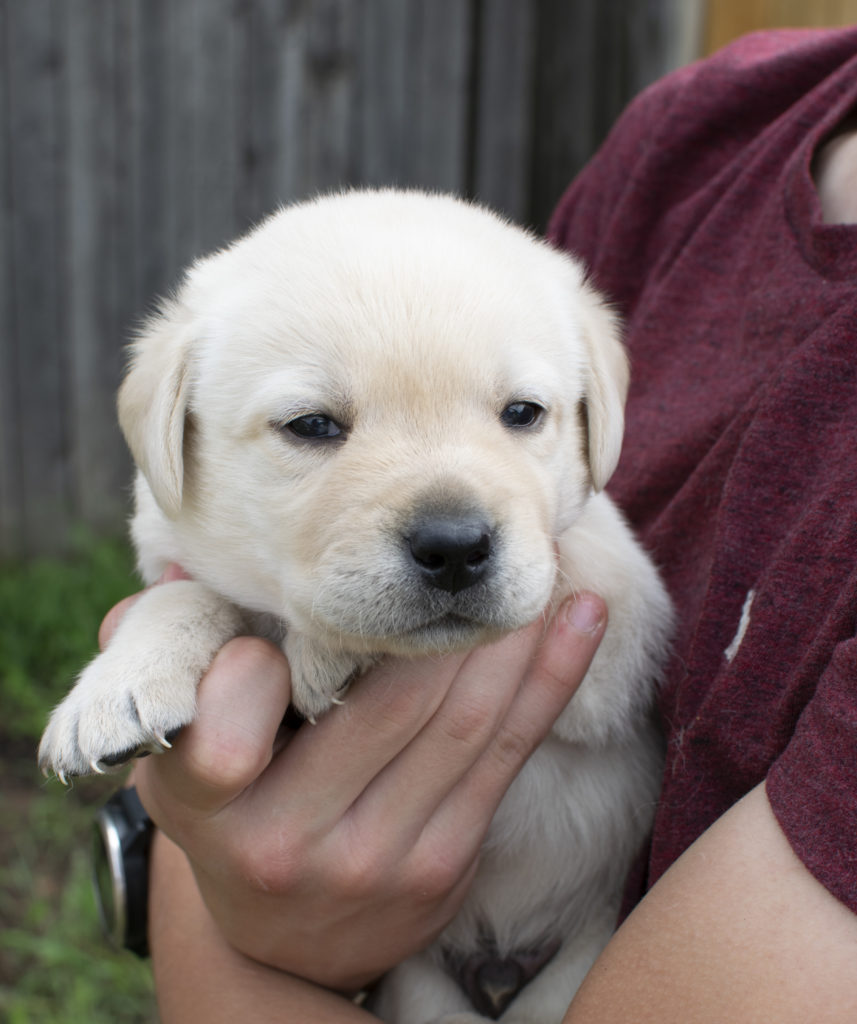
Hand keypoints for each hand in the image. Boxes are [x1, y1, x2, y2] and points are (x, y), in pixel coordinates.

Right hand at [105, 572, 606, 993]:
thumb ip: (175, 659)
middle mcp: (291, 840)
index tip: (305, 602)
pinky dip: (550, 680)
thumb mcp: (177, 752)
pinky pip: (508, 757)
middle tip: (487, 535)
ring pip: (463, 722)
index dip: (265, 660)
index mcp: (209, 801)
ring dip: (512, 636)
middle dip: (445, 614)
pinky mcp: (444, 867)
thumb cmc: (228, 813)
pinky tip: (582, 619)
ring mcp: (376, 859)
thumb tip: (177, 560)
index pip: (229, 718)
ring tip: (544, 561)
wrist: (280, 943)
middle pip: (386, 702)